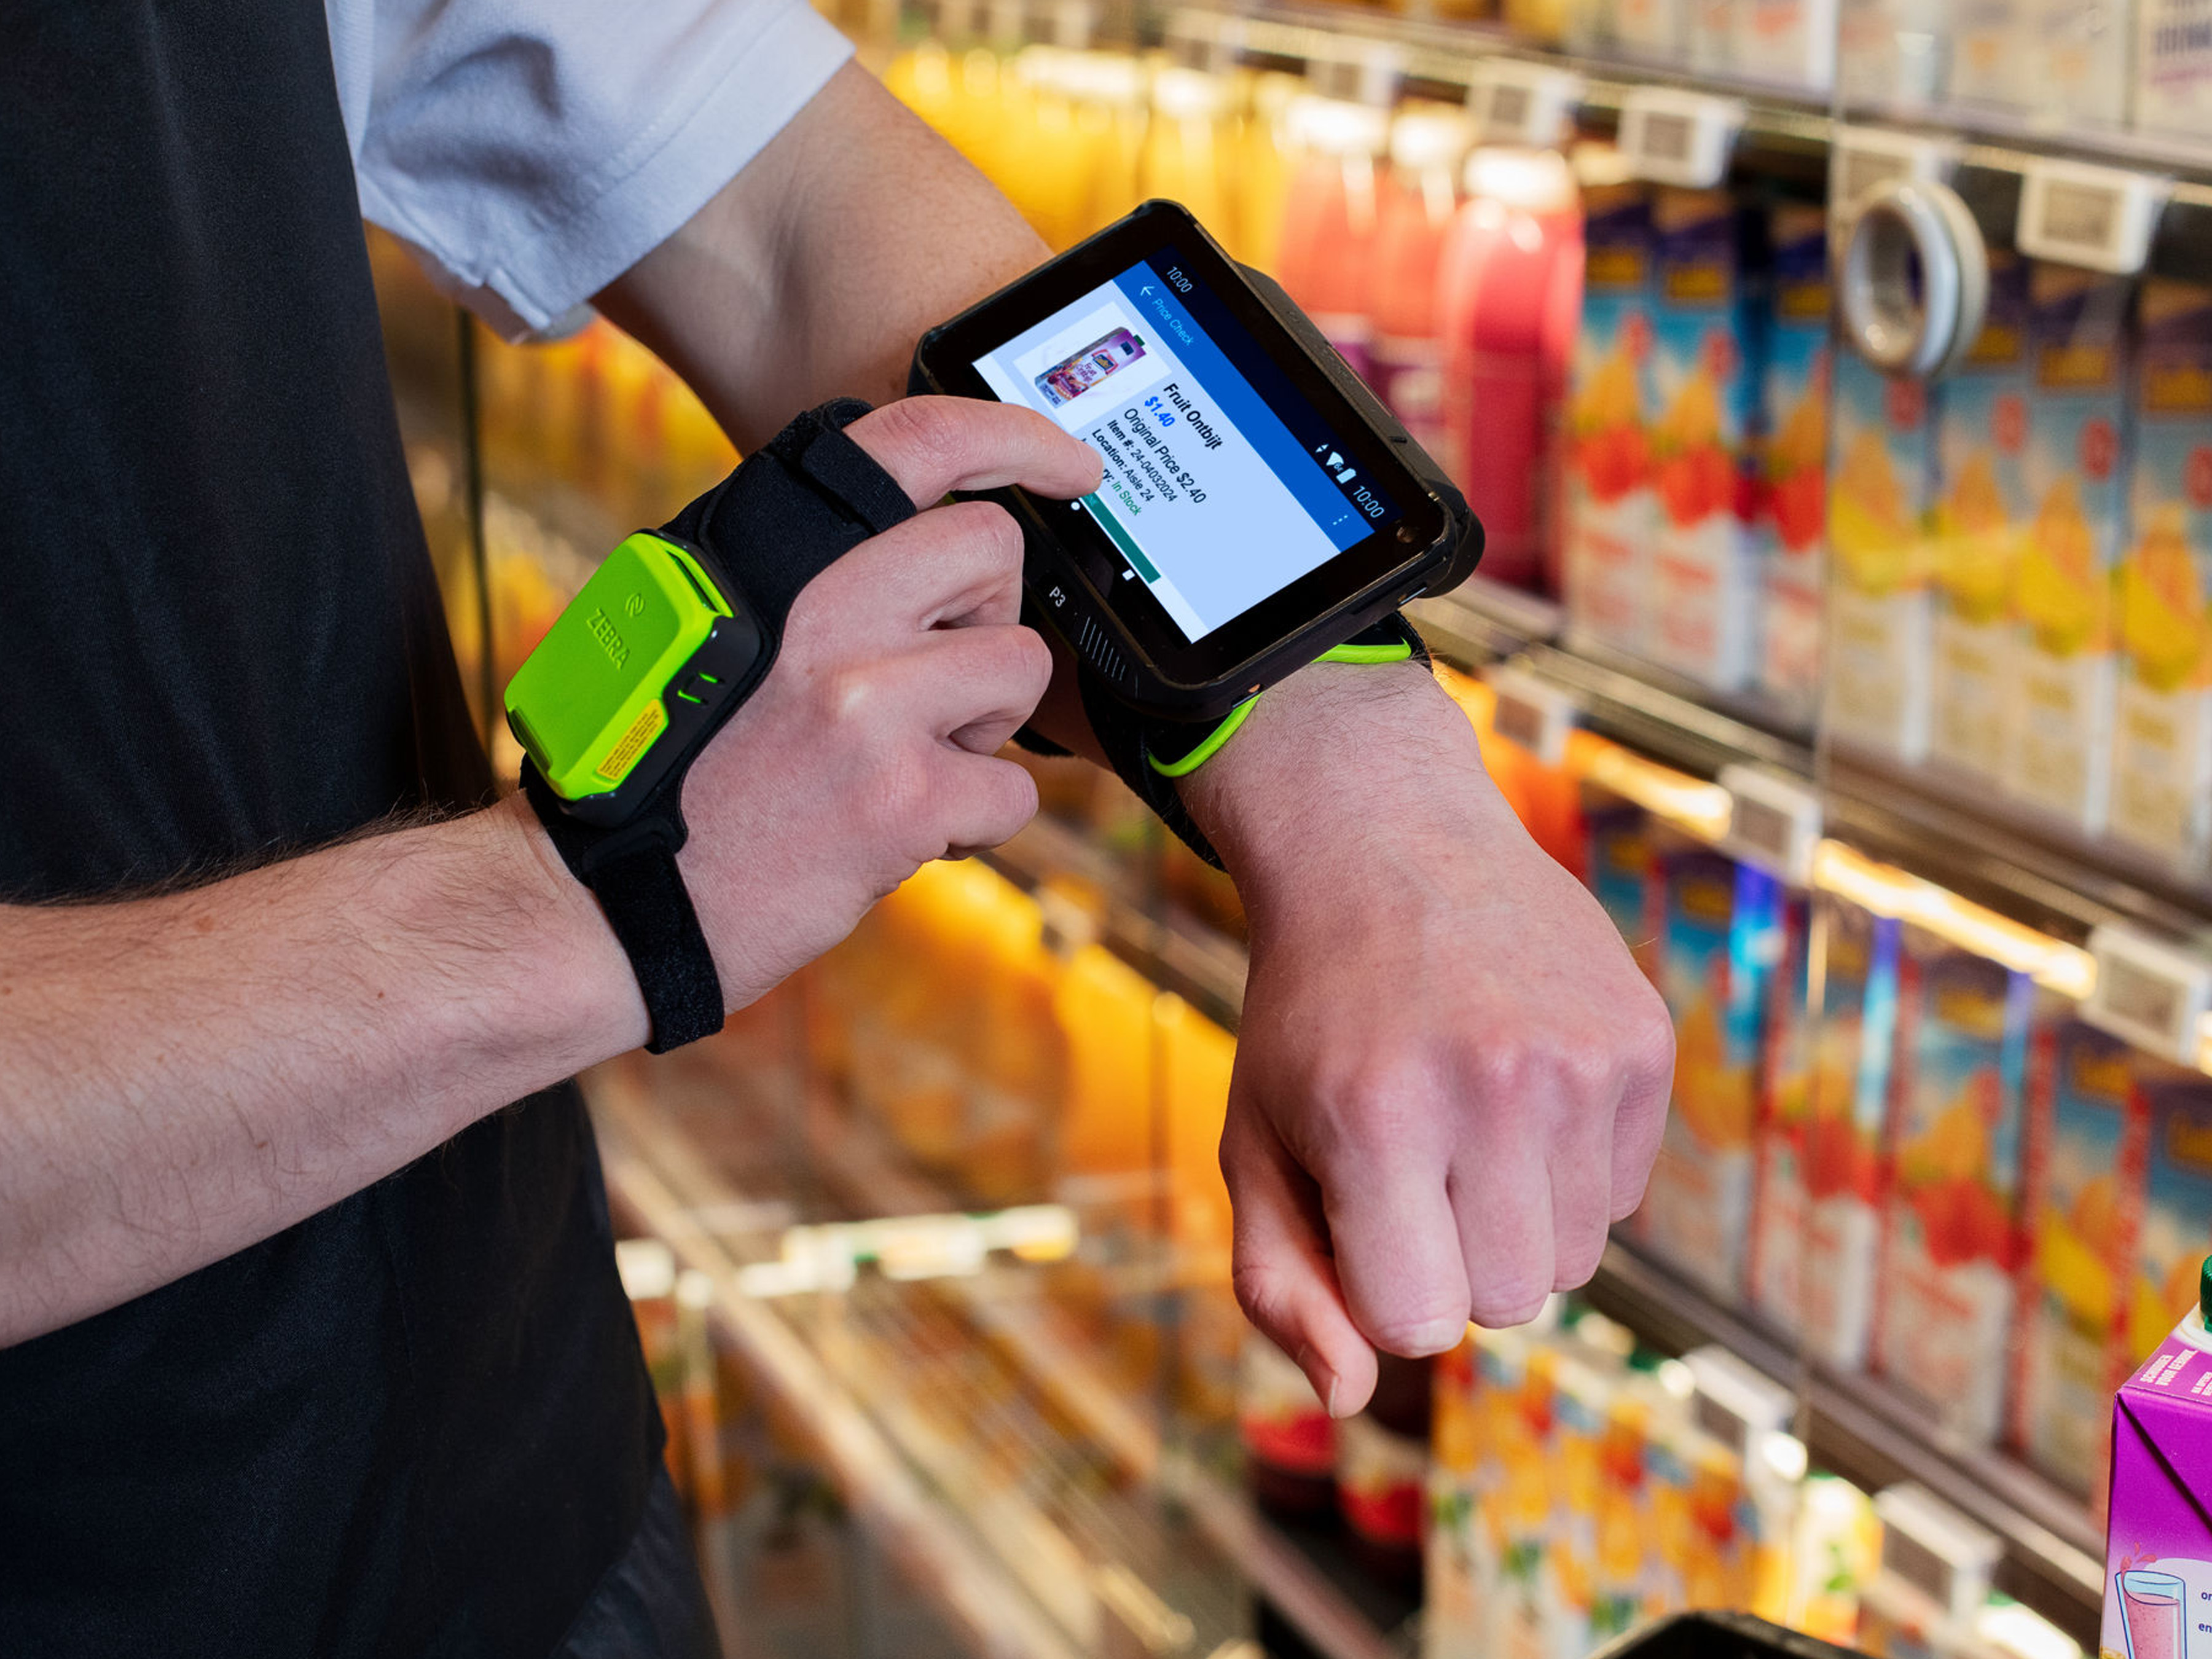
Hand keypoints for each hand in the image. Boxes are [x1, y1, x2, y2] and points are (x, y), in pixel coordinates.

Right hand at [674, 397, 1100, 1006]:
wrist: (605, 897)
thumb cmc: (658, 764)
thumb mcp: (702, 619)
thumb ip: (809, 574)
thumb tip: (922, 543)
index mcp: (773, 553)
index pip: (918, 440)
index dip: (1017, 436)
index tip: (1071, 467)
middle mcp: (822, 607)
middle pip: (995, 548)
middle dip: (989, 614)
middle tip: (936, 677)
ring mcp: (867, 700)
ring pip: (1022, 666)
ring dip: (984, 724)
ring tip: (903, 760)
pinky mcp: (902, 797)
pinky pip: (1012, 788)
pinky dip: (971, 820)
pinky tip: (897, 830)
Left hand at [1183, 664, 1673, 1416]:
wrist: (1384, 844)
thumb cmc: (1307, 1017)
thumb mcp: (1253, 1140)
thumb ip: (1279, 1284)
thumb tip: (1346, 1398)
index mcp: (1375, 1119)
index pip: (1419, 1322)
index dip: (1384, 1281)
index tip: (1360, 1209)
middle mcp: (1491, 1087)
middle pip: (1505, 1301)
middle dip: (1450, 1254)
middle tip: (1412, 1155)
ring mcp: (1581, 1062)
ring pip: (1574, 1259)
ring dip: (1516, 1217)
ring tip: (1464, 1113)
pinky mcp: (1643, 1043)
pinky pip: (1621, 1194)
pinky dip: (1571, 1166)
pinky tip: (1518, 1080)